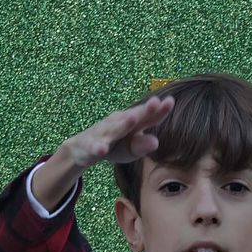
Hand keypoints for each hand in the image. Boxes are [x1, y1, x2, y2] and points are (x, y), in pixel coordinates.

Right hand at [31, 95, 176, 209]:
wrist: (81, 149)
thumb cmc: (113, 146)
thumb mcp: (129, 149)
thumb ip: (142, 144)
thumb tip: (156, 142)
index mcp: (131, 123)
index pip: (147, 117)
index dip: (158, 110)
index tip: (170, 102)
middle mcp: (117, 123)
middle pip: (132, 117)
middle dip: (143, 110)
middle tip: (155, 102)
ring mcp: (102, 133)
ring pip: (113, 129)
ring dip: (122, 124)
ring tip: (132, 119)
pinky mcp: (89, 145)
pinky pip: (93, 146)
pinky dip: (97, 147)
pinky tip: (101, 149)